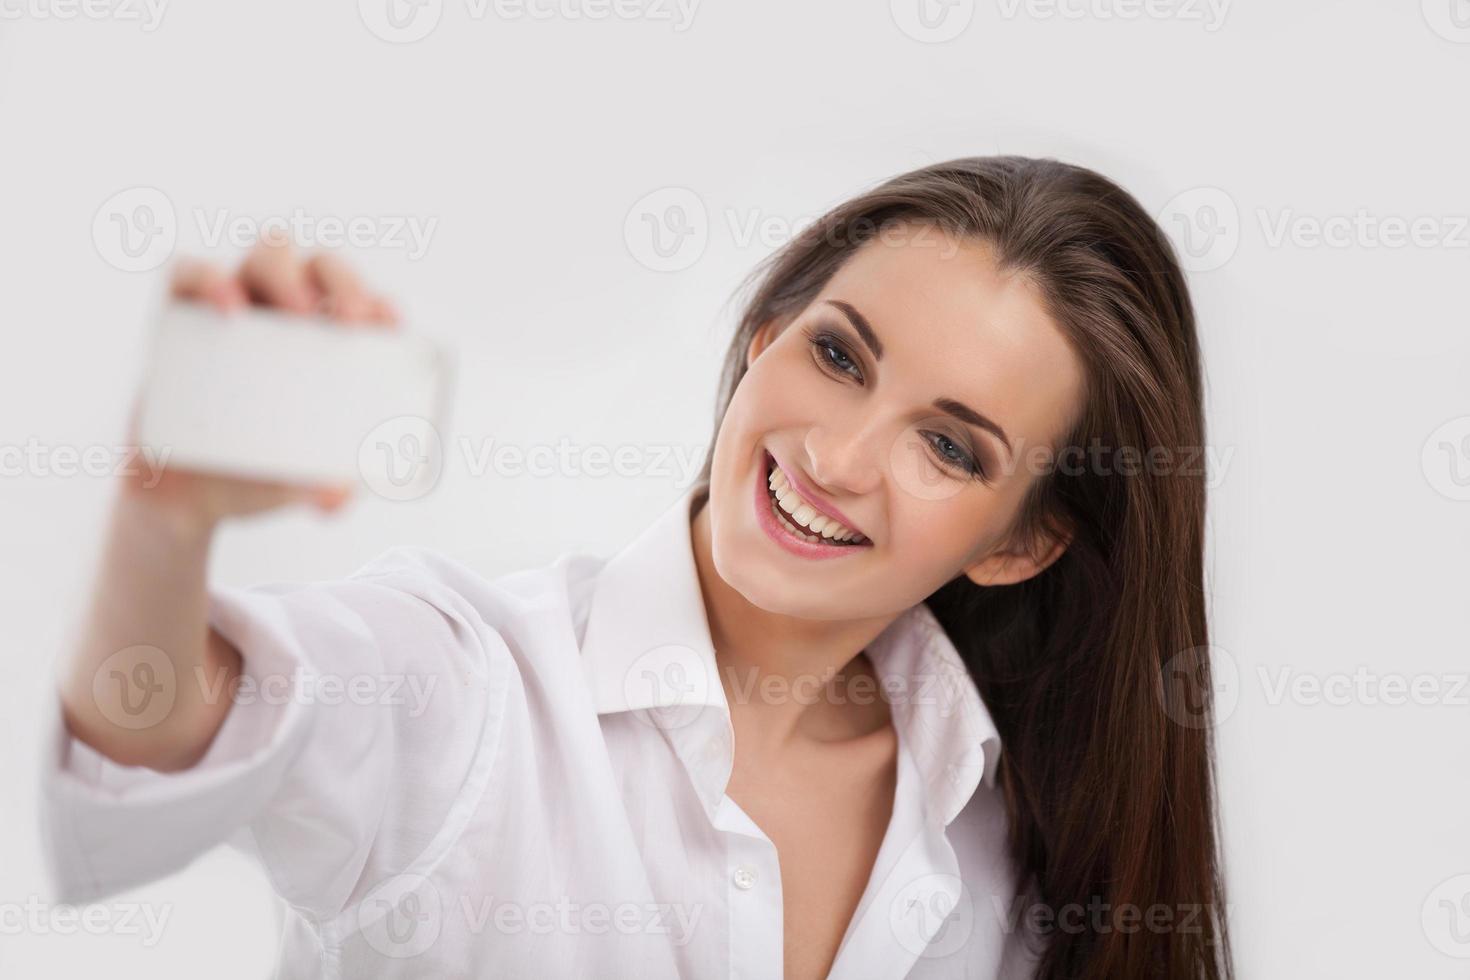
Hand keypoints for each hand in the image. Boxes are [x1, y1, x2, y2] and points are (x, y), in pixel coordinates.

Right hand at [124, 236, 400, 527]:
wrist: (188, 498)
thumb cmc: (262, 479)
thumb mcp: (301, 487)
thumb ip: (326, 490)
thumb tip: (337, 494)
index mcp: (328, 349)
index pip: (362, 305)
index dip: (379, 303)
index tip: (388, 325)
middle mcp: (287, 319)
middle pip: (322, 267)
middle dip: (344, 280)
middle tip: (350, 320)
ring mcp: (237, 312)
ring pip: (268, 254)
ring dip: (289, 272)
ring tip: (299, 314)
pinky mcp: (182, 318)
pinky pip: (188, 274)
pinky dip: (210, 279)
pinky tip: (230, 309)